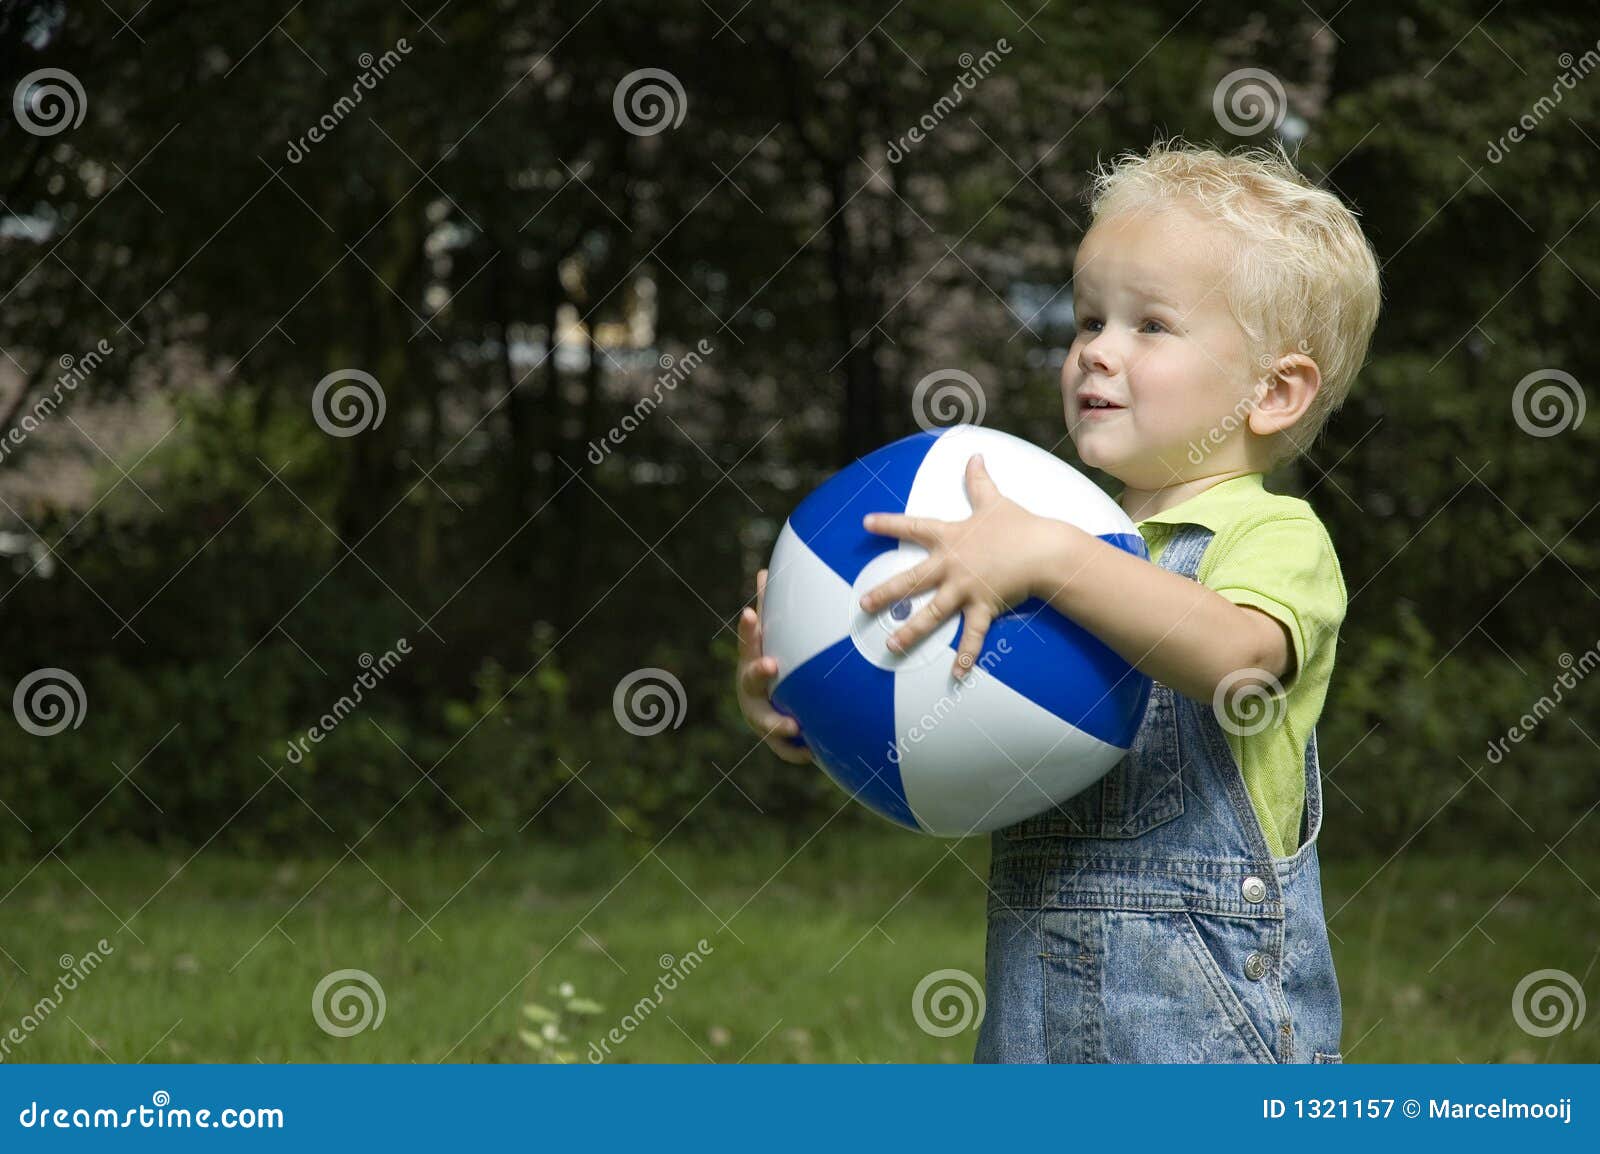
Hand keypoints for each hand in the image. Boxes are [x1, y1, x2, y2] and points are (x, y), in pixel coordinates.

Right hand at [735, 567, 813, 764]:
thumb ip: (769, 611)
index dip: (749, 629)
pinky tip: (813, 753)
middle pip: (751, 680)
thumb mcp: (772, 643)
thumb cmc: (776, 670)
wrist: (778, 715)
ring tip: (793, 726)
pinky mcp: (775, 741)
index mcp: (753, 662)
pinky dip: (796, 751)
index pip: (750, 643)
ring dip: (777, 723)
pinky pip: (786, 749)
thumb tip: (765, 570)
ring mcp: (760, 715)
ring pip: (765, 722)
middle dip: (759, 672)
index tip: (751, 614)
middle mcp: (751, 690)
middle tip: (771, 665)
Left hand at [859, 453, 1054, 678]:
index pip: (912, 526)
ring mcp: (965, 588)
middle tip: (862, 605)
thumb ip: (978, 479)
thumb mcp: (994, 499)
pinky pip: (972, 635)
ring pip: (931, 613)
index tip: (866, 523)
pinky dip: (965, 656)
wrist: (1046, 549)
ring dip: (910, 631)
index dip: (888, 523)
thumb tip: (975, 454)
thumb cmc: (1019, 524)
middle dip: (884, 593)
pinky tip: (955, 676)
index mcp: (949, 536)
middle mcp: (951, 564)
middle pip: (910, 580)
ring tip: (890, 646)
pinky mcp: (984, 606)